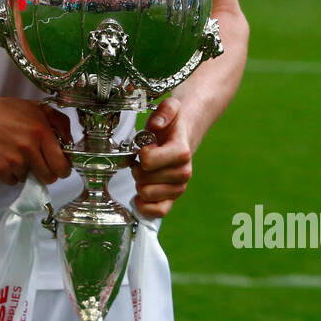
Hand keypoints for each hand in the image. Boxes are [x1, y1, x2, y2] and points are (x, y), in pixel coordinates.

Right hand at [0, 95, 72, 186]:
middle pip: (49, 178)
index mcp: (42, 132)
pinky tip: (5, 159)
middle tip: (38, 163)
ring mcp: (14, 161)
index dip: (62, 168)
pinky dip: (11, 174)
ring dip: (25, 171)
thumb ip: (60, 122)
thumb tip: (70, 142)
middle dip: (46, 173)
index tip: (58, 166)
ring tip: (15, 155)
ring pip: (30, 179)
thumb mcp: (36, 108)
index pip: (62, 165)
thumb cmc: (6, 111)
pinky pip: (13, 181)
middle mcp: (29, 148)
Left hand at [131, 96, 194, 218]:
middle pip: (143, 179)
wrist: (183, 135)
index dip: (140, 153)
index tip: (145, 146)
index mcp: (181, 152)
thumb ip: (165, 111)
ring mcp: (178, 188)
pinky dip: (145, 206)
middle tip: (143, 159)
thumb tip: (156, 125)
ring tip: (145, 171)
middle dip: (138, 168)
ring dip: (139, 182)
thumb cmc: (171, 125)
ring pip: (145, 194)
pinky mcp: (172, 200)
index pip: (148, 161)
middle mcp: (183, 173)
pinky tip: (139, 195)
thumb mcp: (170, 108)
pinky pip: (157, 213)